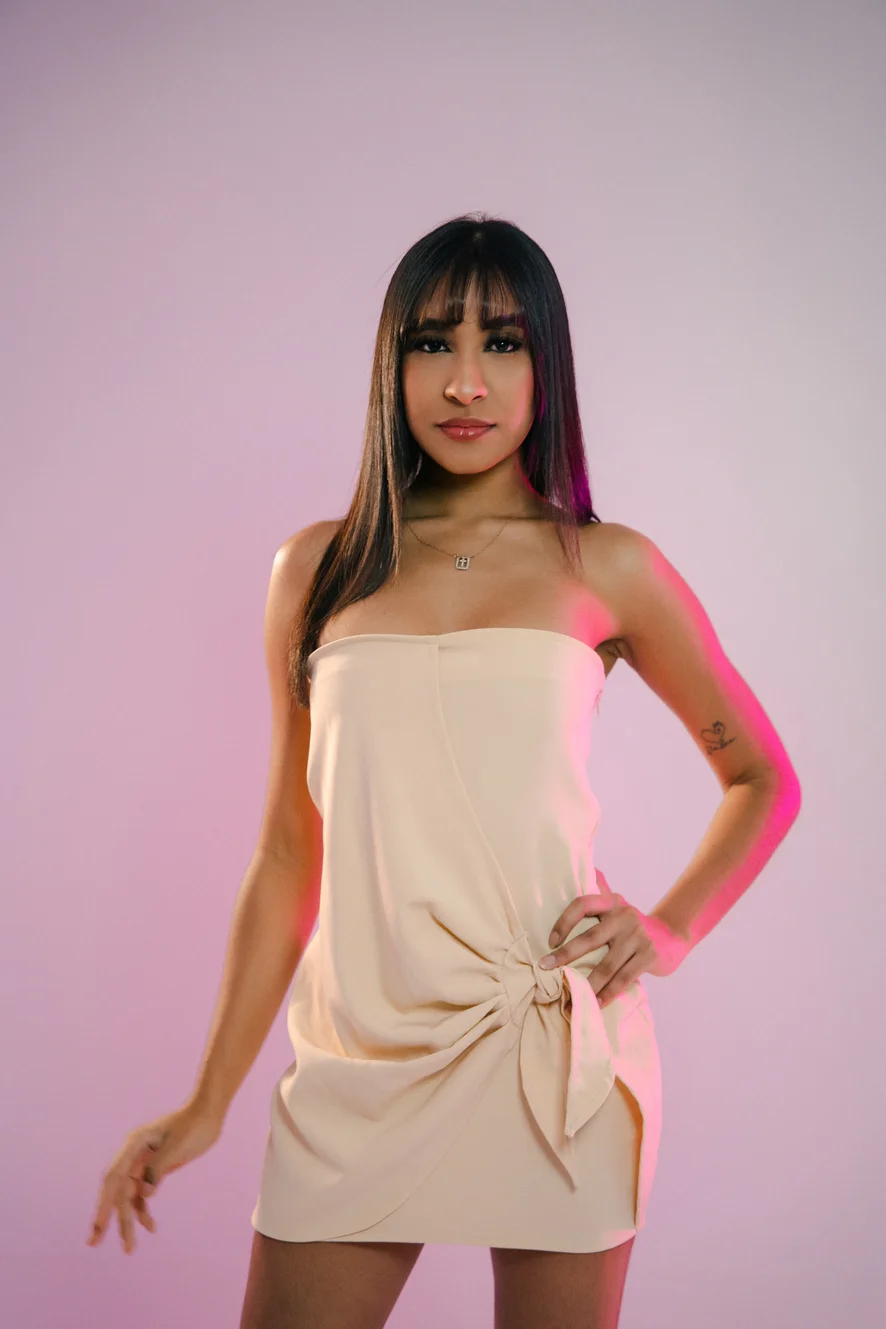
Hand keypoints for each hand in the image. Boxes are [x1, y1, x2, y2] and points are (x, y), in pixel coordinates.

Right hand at [86, 1098, 223, 1253]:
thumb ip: (158, 1169)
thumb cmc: (195, 1124)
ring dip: (128, 1220)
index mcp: (135, 1143)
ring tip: (129, 1248)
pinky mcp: (153, 1168)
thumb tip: (144, 1195)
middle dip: (107, 1217)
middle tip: (93, 1243)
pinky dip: (144, 1210)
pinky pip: (142, 1193)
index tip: (98, 1226)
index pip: (113, 1177)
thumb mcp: (178, 1146)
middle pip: (116, 1190)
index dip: (103, 1204)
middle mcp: (133, 1153)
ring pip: (128, 1195)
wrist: (209, 1112)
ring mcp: (142, 1161)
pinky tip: (151, 1227)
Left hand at [540, 872, 691, 1006]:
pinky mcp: (648, 956)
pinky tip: (596, 1002)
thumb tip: (590, 867)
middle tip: (544, 967)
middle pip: (590, 938)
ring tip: (570, 996)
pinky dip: (608, 992)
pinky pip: (623, 978)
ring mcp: (637, 937)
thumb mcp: (618, 905)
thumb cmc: (634, 925)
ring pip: (606, 964)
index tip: (550, 940)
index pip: (583, 904)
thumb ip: (602, 890)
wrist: (672, 937)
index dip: (564, 920)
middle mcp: (624, 917)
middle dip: (565, 955)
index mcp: (612, 903)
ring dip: (587, 983)